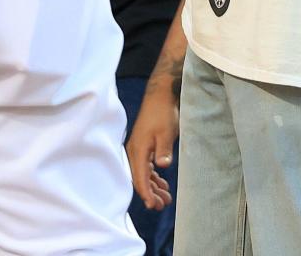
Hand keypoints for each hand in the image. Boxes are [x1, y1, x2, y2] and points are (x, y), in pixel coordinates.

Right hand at [126, 81, 177, 210]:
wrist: (160, 95)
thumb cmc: (163, 112)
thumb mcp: (166, 132)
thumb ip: (163, 149)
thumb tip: (162, 165)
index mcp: (138, 148)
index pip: (140, 177)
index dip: (146, 193)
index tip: (153, 205)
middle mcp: (135, 150)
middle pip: (140, 177)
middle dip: (150, 193)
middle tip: (163, 205)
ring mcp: (138, 148)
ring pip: (143, 173)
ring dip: (153, 186)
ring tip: (166, 197)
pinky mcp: (144, 145)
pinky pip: (146, 166)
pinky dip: (153, 176)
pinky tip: (162, 183)